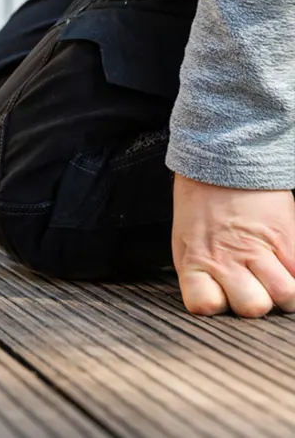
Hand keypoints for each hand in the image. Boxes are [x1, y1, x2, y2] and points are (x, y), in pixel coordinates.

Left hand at [172, 173, 294, 316]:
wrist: (223, 163)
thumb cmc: (201, 204)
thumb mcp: (186, 242)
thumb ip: (200, 274)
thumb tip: (218, 301)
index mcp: (195, 262)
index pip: (204, 305)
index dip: (215, 305)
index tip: (220, 297)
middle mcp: (227, 259)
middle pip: (252, 307)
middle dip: (256, 304)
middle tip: (253, 288)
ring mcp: (259, 249)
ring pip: (285, 294)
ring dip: (284, 294)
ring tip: (277, 282)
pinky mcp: (287, 238)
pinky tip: (289, 271)